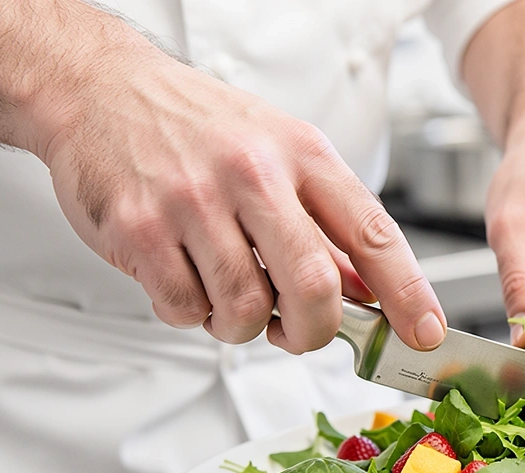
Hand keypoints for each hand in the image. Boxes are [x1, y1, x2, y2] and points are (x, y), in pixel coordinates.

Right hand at [35, 38, 444, 352]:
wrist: (99, 87)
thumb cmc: (199, 126)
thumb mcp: (282, 152)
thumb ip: (326, 224)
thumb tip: (368, 292)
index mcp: (302, 154)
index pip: (374, 233)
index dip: (408, 293)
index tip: (424, 333)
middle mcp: (253, 174)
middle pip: (313, 286)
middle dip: (313, 329)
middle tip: (299, 330)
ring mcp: (194, 201)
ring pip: (245, 309)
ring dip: (242, 323)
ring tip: (228, 290)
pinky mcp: (140, 229)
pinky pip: (185, 308)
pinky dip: (191, 312)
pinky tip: (186, 276)